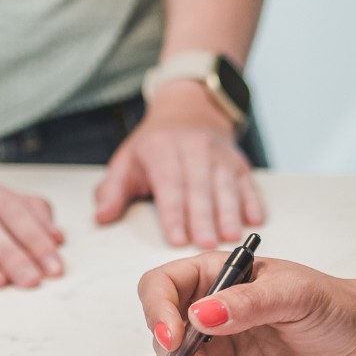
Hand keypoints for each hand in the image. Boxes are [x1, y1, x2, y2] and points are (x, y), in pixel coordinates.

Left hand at [95, 81, 264, 248]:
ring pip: (225, 186)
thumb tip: (102, 217)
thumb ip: (113, 191)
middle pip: (199, 188)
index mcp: (161, 150)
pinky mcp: (239, 161)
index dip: (173, 213)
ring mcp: (219, 155)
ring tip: (229, 237)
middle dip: (203, 218)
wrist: (189, 110)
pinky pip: (247, 182)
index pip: (169, 185)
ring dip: (229, 212)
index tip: (176, 238)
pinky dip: (252, 200)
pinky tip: (254, 219)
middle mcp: (193, 149)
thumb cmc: (156, 144)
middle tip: (205, 245)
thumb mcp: (127, 161)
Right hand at [137, 254, 355, 355]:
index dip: (157, 310)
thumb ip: (249, 302)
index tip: (173, 338)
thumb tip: (203, 313)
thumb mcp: (295, 294)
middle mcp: (208, 313)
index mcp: (217, 277)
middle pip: (163, 334)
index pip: (162, 286)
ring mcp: (213, 350)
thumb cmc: (333, 306)